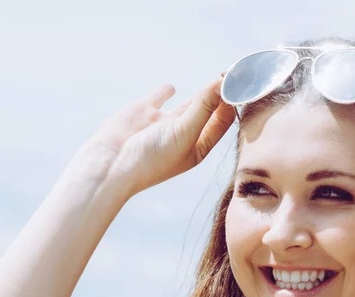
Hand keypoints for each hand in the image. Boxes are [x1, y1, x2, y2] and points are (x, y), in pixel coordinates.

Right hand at [74, 75, 235, 198]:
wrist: (112, 163)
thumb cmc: (152, 157)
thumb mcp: (184, 131)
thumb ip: (203, 106)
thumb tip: (222, 82)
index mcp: (197, 148)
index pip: (222, 122)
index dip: (233, 103)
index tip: (242, 83)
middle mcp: (183, 136)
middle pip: (209, 112)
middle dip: (222, 95)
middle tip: (237, 74)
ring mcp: (164, 124)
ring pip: (189, 104)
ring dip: (204, 92)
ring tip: (219, 76)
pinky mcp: (145, 113)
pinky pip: (160, 99)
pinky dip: (166, 93)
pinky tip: (172, 88)